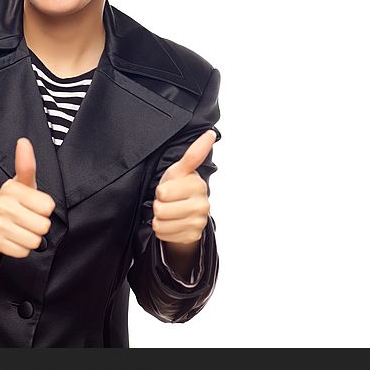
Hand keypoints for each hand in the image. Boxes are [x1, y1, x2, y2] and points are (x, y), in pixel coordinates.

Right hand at [0, 137, 54, 257]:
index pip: (48, 206)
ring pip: (34, 241)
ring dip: (31, 238)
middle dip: (39, 226)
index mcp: (12, 189)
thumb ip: (26, 165)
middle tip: (27, 220)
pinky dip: (21, 248)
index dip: (44, 208)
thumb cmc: (11, 202)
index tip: (33, 205)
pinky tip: (13, 239)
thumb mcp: (21, 183)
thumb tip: (23, 141)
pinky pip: (23, 251)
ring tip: (21, 229)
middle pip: (43, 225)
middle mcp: (3, 205)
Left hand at [152, 130, 215, 245]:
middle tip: (168, 202)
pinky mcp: (193, 235)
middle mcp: (202, 204)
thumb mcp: (180, 170)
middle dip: (159, 205)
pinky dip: (163, 230)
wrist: (184, 212)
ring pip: (161, 223)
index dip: (160, 191)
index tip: (168, 190)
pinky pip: (164, 234)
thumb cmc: (179, 187)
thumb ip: (194, 153)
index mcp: (197, 185)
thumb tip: (210, 133)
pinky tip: (171, 223)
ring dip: (159, 219)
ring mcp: (198, 221)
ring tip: (169, 212)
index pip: (163, 192)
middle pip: (161, 209)